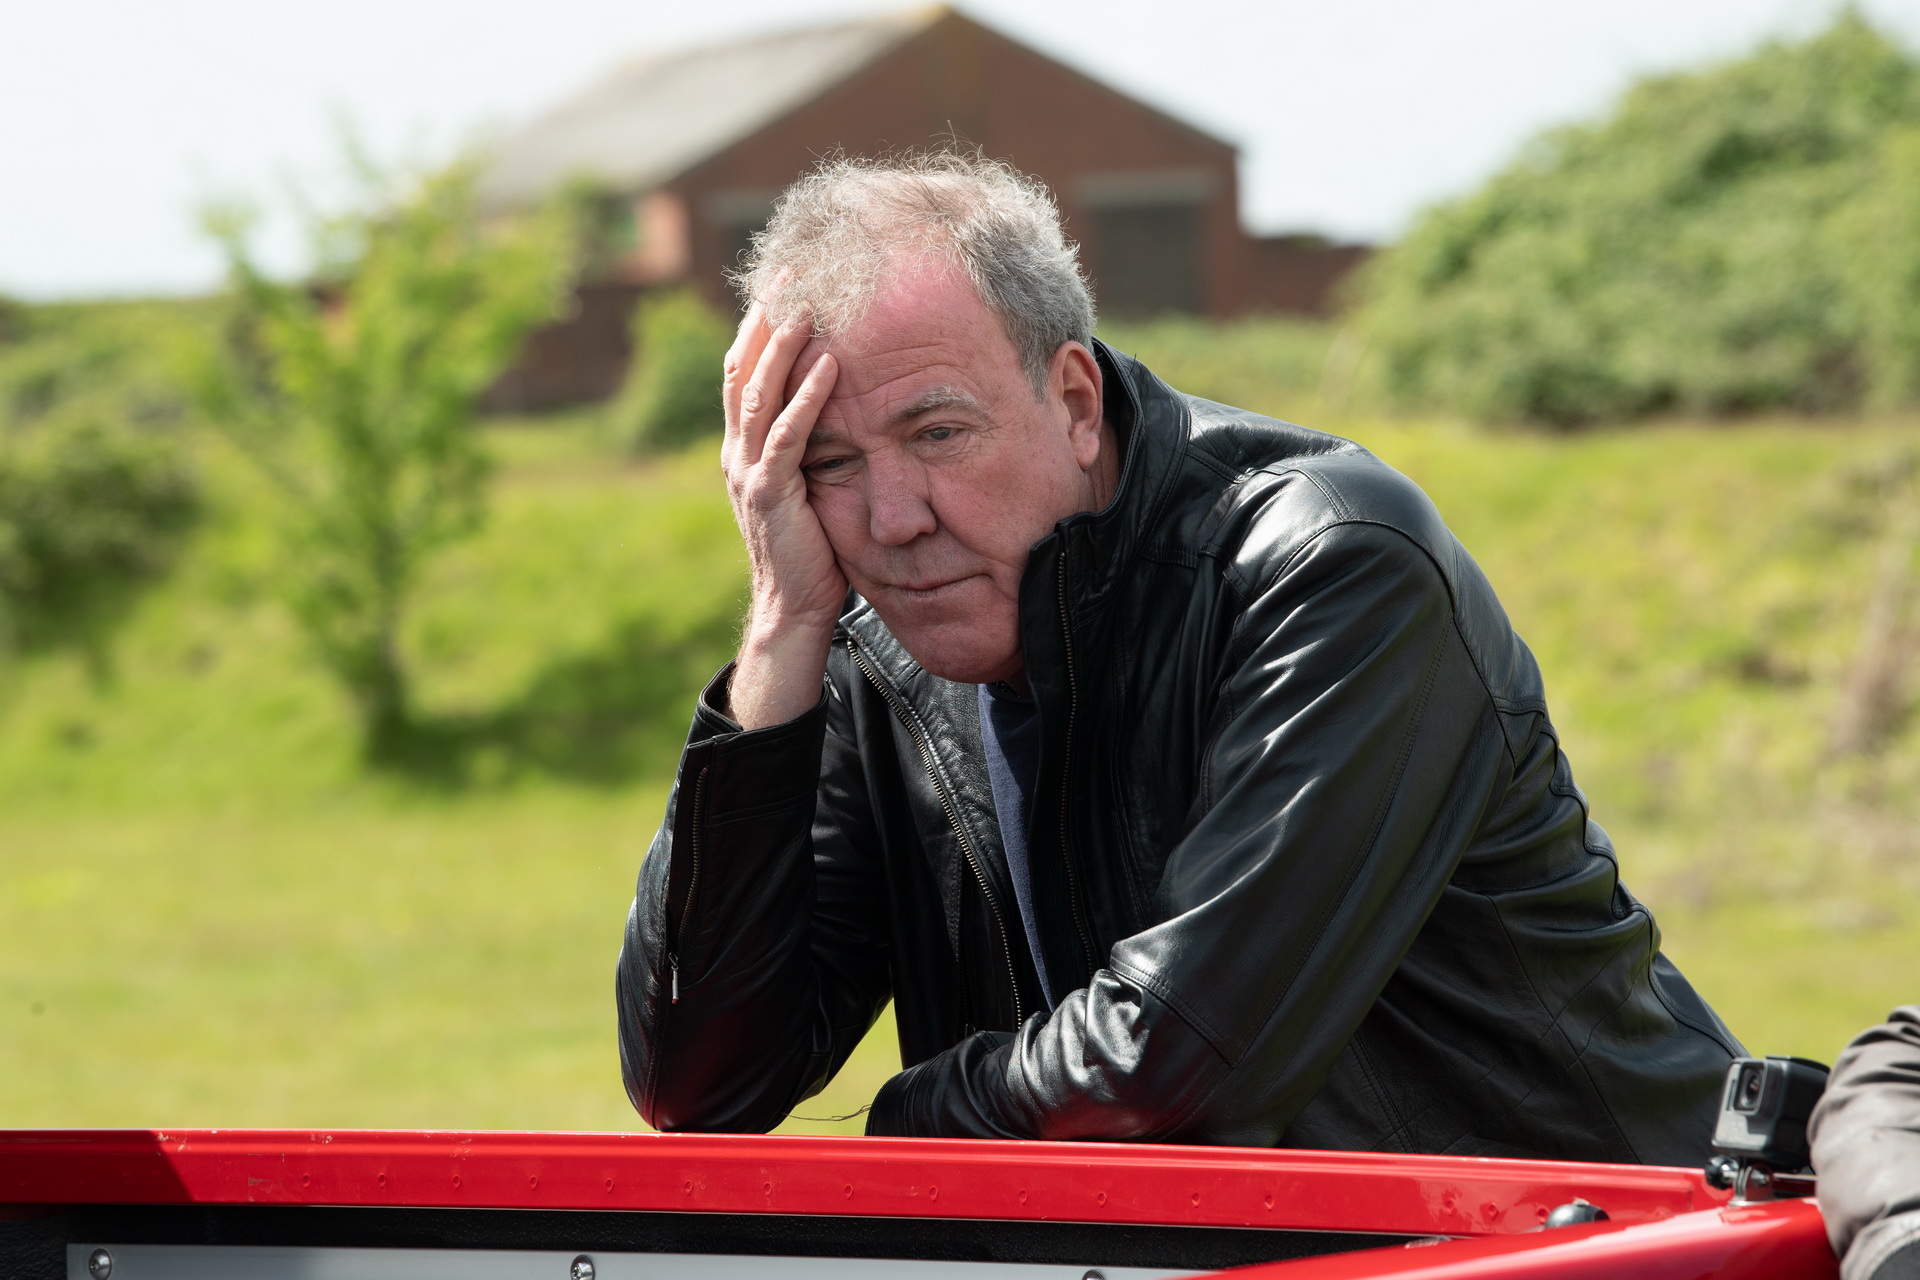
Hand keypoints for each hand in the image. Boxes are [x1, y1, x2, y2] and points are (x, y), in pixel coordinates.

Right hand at [720, 301, 842, 728]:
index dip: (758, 327)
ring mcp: (747, 471)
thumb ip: (813, 448)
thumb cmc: (811, 549)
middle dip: (763, 319)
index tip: (782, 283)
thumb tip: (841, 408)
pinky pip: (787, 435)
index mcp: (743, 448)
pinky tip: (829, 366)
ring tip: (807, 307)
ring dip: (783, 347)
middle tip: (789, 273)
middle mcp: (737, 452)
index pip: (744, 373)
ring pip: (759, 394)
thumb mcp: (810, 486)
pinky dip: (808, 398)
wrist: (792, 607)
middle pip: (742, 369)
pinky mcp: (768, 493)